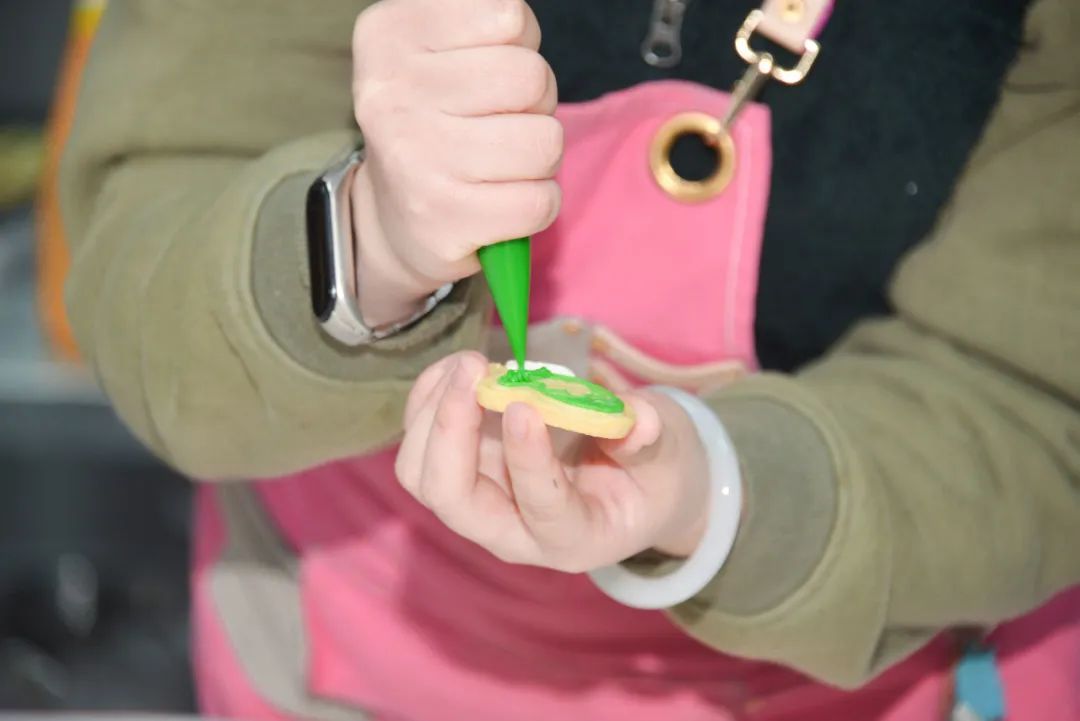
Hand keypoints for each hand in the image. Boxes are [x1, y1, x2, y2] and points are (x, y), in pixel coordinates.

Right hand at [350, 0, 561, 325]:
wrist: (393, 218)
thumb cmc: (438, 120)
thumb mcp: (442, 50)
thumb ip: (488, 23)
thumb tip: (522, 28)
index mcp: (390, 35)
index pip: (509, 17)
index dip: (520, 47)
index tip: (489, 73)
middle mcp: (393, 94)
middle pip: (531, 79)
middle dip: (537, 104)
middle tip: (502, 123)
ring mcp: (415, 160)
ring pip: (544, 142)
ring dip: (540, 158)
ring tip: (501, 163)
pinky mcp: (444, 219)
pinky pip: (541, 201)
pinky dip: (538, 204)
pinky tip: (501, 201)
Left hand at [394, 352, 711, 571]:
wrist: (631, 486)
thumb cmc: (651, 474)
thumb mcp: (667, 457)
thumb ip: (651, 441)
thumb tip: (637, 421)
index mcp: (574, 538)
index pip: (541, 511)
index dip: (528, 462)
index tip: (525, 406)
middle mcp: (513, 531)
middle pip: (453, 501)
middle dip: (451, 433)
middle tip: (475, 371)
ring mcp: (480, 502)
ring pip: (423, 475)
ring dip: (432, 413)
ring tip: (469, 363)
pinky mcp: (463, 471)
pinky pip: (422, 444)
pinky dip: (428, 400)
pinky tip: (456, 366)